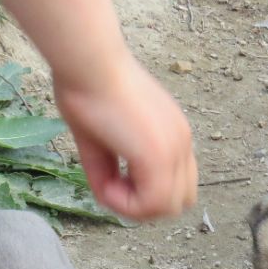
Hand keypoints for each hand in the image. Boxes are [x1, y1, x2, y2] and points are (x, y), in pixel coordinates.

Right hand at [54, 56, 197, 219]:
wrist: (87, 60)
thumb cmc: (87, 86)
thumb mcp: (99, 138)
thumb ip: (108, 169)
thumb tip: (107, 194)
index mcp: (172, 135)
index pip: (174, 184)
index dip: (143, 193)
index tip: (111, 178)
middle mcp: (181, 144)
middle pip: (177, 201)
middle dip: (143, 205)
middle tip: (112, 188)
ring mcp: (175, 150)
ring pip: (167, 208)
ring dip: (133, 207)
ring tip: (106, 186)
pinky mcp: (159, 156)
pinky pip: (150, 203)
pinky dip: (126, 204)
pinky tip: (105, 186)